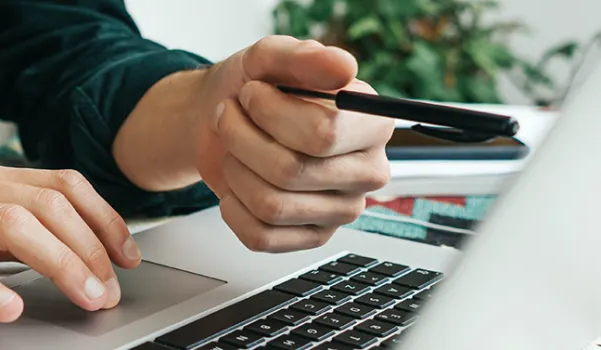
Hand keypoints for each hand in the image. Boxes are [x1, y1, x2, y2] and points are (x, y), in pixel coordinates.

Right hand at [0, 164, 139, 321]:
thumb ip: (7, 230)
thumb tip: (70, 250)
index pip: (61, 183)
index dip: (104, 217)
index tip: (128, 255)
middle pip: (46, 204)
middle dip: (91, 248)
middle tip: (110, 289)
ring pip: (11, 225)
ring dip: (59, 263)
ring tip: (84, 295)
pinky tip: (8, 308)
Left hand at [196, 35, 393, 251]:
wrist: (228, 117)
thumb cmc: (257, 88)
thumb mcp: (272, 58)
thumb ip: (306, 57)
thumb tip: (343, 67)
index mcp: (372, 124)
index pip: (323, 133)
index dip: (271, 113)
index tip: (251, 93)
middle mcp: (368, 171)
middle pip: (292, 171)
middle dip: (242, 138)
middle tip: (230, 116)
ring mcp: (343, 211)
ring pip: (272, 205)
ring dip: (235, 169)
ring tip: (233, 146)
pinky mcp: (313, 237)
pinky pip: (261, 237)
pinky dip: (233, 207)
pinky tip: (237, 183)